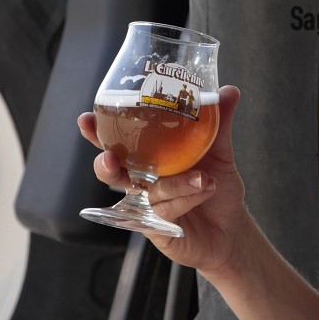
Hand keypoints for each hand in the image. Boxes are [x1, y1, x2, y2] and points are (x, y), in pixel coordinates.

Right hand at [78, 84, 249, 277]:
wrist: (232, 229)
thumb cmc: (217, 187)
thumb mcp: (220, 151)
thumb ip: (219, 122)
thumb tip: (229, 90)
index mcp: (149, 157)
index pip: (117, 142)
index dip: (97, 132)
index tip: (86, 119)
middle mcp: (143, 181)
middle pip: (112, 172)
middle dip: (105, 163)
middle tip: (111, 157)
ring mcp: (148, 206)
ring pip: (148, 191)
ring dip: (176, 182)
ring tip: (203, 177)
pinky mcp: (157, 229)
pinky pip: (166, 210)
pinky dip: (188, 197)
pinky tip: (207, 188)